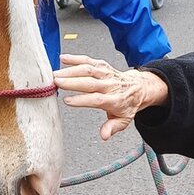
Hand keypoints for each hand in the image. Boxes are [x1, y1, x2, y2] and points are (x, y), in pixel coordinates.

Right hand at [53, 55, 167, 139]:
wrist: (138, 88)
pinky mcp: (102, 65)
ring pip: (87, 70)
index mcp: (114, 100)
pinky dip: (75, 58)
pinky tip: (63, 59)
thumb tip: (104, 135)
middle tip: (56, 83)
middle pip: (89, 82)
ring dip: (70, 70)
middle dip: (71, 82)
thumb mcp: (123, 120)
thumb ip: (112, 128)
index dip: (81, 100)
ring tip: (55, 74)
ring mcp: (105, 74)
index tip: (67, 101)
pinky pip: (88, 60)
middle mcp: (109, 85)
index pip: (96, 99)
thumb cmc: (127, 104)